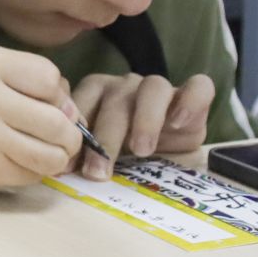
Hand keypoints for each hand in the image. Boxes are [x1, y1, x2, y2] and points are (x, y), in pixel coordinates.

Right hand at [0, 46, 83, 190]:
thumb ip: (26, 81)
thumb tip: (74, 113)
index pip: (50, 77)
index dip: (56, 94)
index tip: (44, 105)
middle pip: (58, 120)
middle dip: (66, 133)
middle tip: (55, 137)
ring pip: (53, 153)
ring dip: (56, 157)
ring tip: (41, 152)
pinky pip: (33, 174)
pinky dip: (33, 172)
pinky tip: (15, 162)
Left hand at [70, 73, 214, 173]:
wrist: (169, 137)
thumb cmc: (125, 143)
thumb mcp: (102, 149)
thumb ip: (84, 150)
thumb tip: (59, 167)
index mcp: (96, 91)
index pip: (81, 103)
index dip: (73, 135)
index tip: (67, 166)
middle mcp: (125, 85)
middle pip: (115, 100)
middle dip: (105, 138)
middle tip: (98, 171)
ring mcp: (158, 86)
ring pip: (153, 88)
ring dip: (145, 120)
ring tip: (141, 151)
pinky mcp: (192, 94)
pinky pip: (198, 86)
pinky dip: (191, 102)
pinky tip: (178, 123)